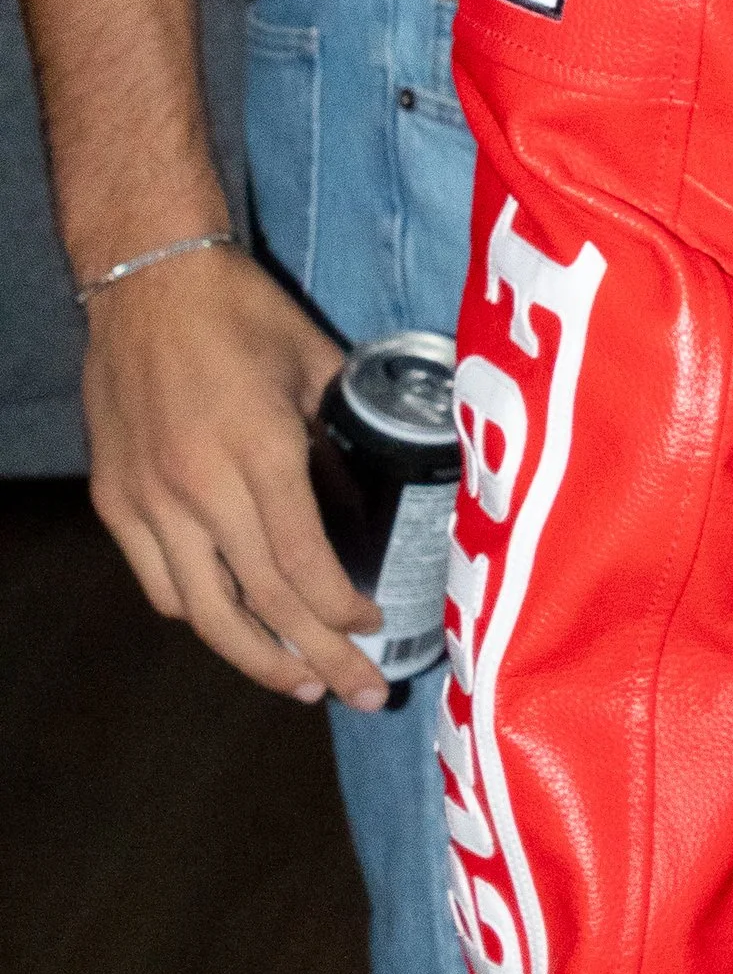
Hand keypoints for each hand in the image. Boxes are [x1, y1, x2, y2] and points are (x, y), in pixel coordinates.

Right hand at [83, 244, 388, 710]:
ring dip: (256, 658)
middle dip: (317, 657)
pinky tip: (235, 627)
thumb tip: (373, 498)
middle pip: (261, 602)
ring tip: (301, 684)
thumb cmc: (243, 314)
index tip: (376, 627)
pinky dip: (200, 614)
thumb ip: (342, 437)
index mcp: (258, 450)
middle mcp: (198, 487)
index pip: (303, 562)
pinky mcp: (115, 501)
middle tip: (360, 692)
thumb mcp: (318, 365)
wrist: (147, 281)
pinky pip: (159, 584)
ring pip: (201, 611)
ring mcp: (148, 500)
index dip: (341, 610)